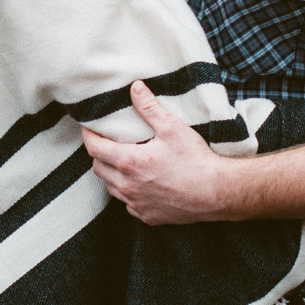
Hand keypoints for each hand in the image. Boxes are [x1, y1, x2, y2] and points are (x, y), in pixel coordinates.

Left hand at [81, 82, 236, 225]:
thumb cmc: (196, 160)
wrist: (216, 193)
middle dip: (99, 155)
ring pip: (111, 188)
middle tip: (109, 143)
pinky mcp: (147, 216)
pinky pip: (128, 204)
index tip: (89, 127)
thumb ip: (149, 108)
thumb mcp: (172, 127)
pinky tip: (142, 183)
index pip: (94, 148)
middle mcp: (127, 186)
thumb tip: (134, 88)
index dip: (88, 135)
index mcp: (129, 161)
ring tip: (125, 162)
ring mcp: (136, 204)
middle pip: (98, 168)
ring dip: (113, 175)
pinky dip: (129, 192)